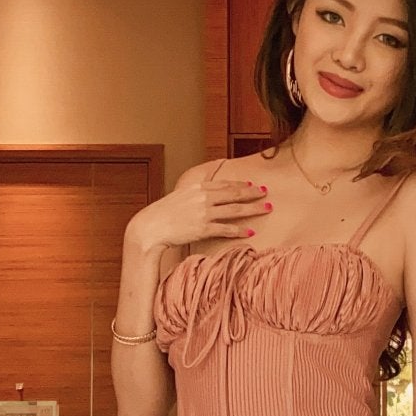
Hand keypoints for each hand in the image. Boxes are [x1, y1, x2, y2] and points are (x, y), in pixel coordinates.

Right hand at [126, 171, 268, 255]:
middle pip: (234, 194)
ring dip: (253, 209)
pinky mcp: (203, 229)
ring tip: (267, 209)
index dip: (240, 184)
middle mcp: (203, 198)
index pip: (224, 184)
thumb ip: (192, 196)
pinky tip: (251, 232)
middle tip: (266, 193)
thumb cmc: (160, 215)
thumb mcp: (177, 199)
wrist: (149, 227)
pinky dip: (240, 230)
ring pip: (235, 210)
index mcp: (196, 188)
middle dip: (253, 193)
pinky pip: (226, 229)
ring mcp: (204, 213)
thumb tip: (202, 198)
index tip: (252, 184)